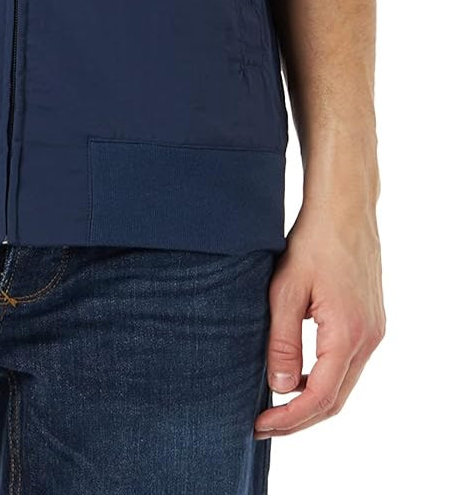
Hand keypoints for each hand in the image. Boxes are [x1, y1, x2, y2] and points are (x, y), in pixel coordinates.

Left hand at [255, 202, 384, 438]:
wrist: (344, 208)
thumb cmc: (313, 241)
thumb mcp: (286, 290)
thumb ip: (284, 341)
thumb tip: (281, 389)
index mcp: (348, 334)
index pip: (320, 397)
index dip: (289, 418)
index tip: (260, 425)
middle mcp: (368, 339)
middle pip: (336, 399)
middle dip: (299, 418)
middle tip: (264, 425)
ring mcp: (374, 331)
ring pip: (344, 383)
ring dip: (312, 400)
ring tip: (276, 406)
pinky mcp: (371, 321)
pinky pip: (349, 364)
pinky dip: (324, 379)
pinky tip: (299, 376)